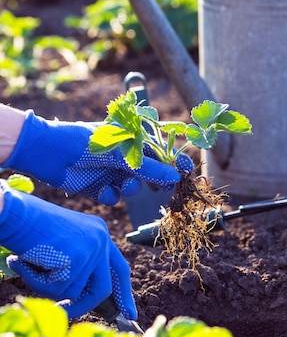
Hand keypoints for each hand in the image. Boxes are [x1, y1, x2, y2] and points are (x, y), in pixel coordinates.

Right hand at [0, 180, 136, 318]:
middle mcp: (101, 239)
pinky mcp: (77, 259)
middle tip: (64, 312)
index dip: (122, 292)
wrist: (12, 212)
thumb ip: (76, 265)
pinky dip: (37, 282)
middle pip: (103, 287)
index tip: (129, 312)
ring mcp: (91, 248)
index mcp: (99, 232)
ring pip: (73, 292)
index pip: (118, 268)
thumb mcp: (61, 245)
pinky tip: (25, 261)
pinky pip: (57, 290)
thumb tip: (78, 298)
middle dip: (84, 306)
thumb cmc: (27, 228)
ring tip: (28, 264)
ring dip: (46, 287)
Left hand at [2, 110, 192, 204]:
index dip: (175, 161)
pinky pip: (113, 197)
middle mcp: (123, 155)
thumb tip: (176, 178)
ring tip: (125, 186)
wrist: (47, 152)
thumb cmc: (86, 142)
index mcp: (130, 138)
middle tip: (164, 191)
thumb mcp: (121, 153)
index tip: (188, 171)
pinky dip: (111, 197)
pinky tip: (103, 193)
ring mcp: (110, 171)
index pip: (160, 149)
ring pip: (133, 186)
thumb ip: (148, 167)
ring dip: (131, 188)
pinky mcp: (97, 187)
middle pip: (149, 171)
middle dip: (156, 181)